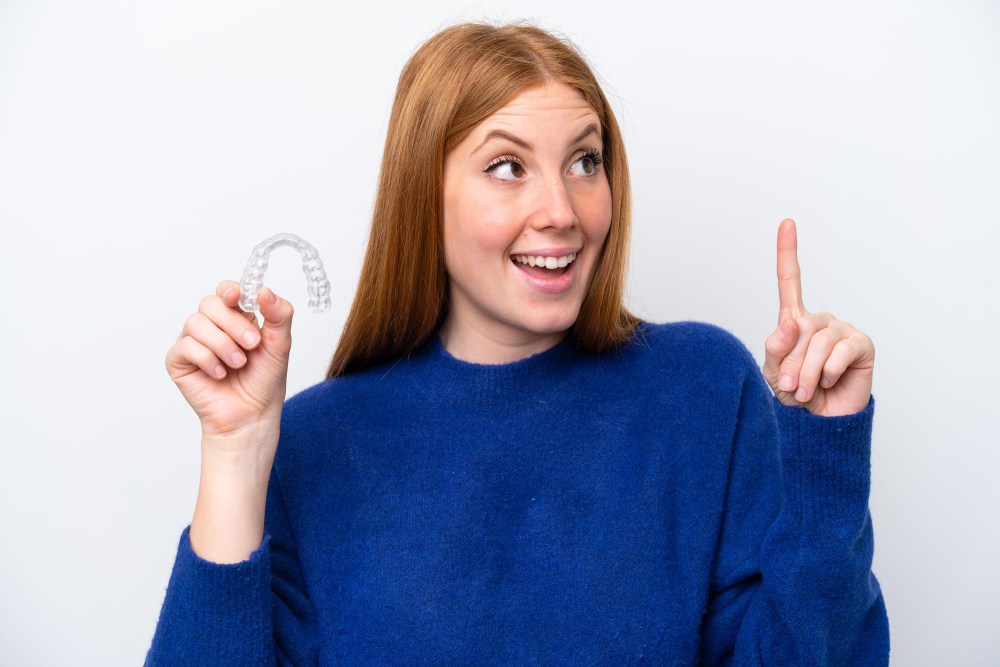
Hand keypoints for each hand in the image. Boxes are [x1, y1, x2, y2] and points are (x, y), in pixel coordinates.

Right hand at [165, 280, 294, 447]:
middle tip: (252, 345)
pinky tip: (220, 374)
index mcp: (236, 318)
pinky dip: (207, 359)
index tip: (239, 299)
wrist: (252, 416)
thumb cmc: (264, 382)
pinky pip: (185, 346)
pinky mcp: (178, 361)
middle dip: (233, 324)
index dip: (230, 291)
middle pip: (210, 304)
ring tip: (238, 364)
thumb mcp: (280, 345)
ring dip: (222, 344)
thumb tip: (264, 290)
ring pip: (196, 323)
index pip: (226, 291)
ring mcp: (193, 342)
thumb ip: (279, 315)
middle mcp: (212, 326)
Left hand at [761, 219, 874, 416]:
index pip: (790, 282)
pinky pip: (839, 351)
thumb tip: (791, 320)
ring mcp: (842, 330)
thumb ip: (777, 349)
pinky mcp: (861, 344)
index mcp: (795, 321)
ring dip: (807, 373)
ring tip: (806, 392)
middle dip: (790, 363)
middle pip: (798, 328)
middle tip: (791, 388)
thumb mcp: (775, 373)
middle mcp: (819, 320)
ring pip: (817, 342)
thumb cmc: (796, 394)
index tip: (786, 222)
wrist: (820, 424)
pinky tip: (829, 383)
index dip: (787, 252)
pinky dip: (828, 372)